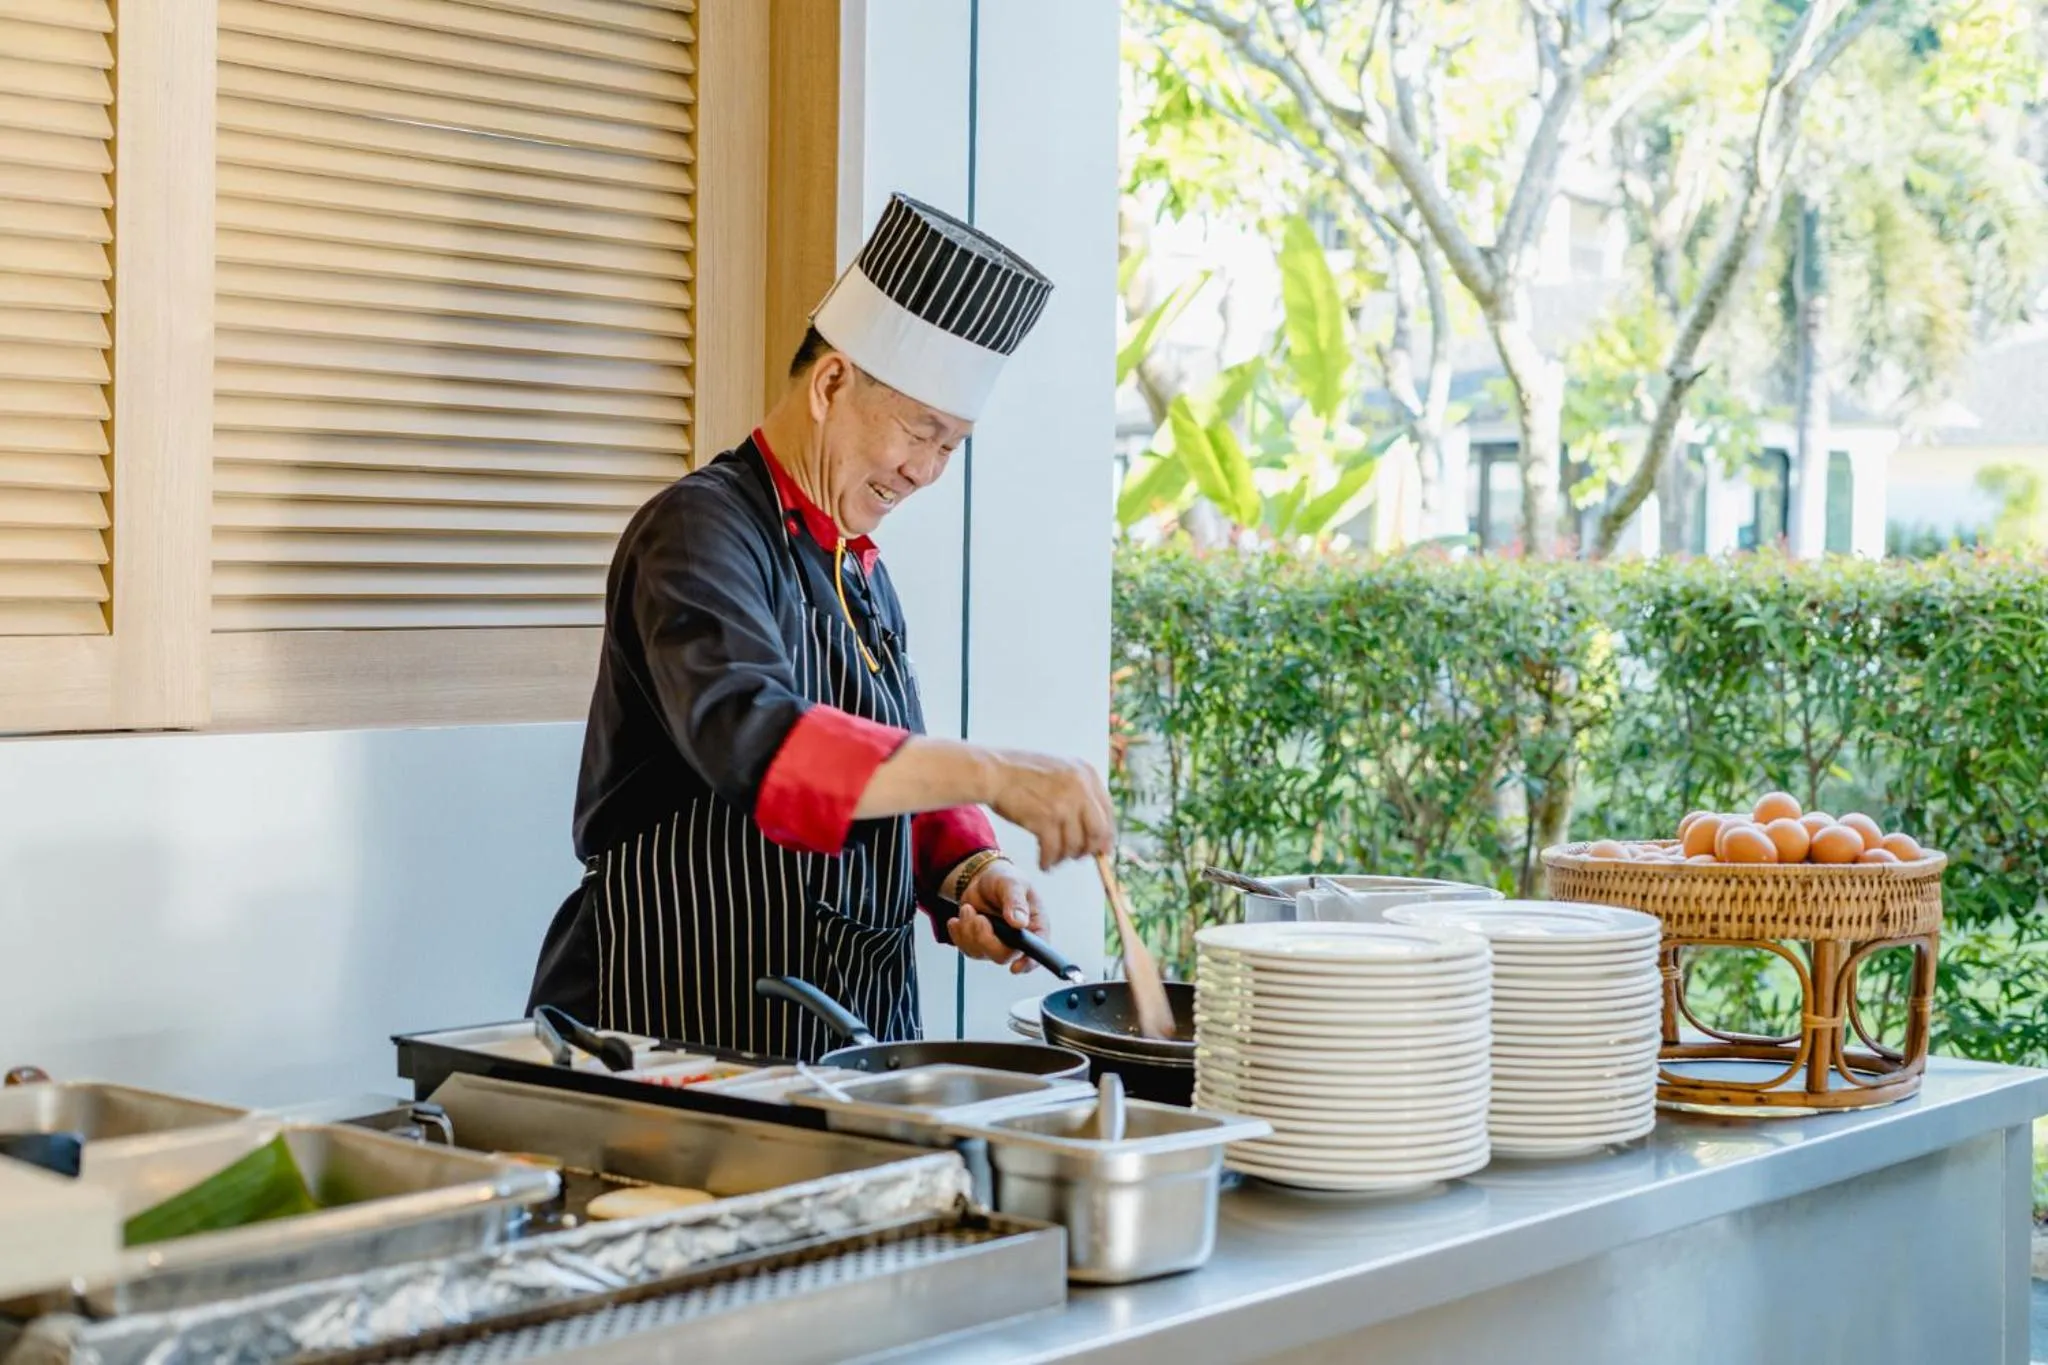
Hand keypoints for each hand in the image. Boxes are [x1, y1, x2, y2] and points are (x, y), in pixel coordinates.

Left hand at [946, 860, 1047, 975]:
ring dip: (968, 931)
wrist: (983, 879)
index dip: (1028, 963)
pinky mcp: (979, 943)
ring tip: (968, 909)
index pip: (1038, 951)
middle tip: (978, 918)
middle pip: (1003, 955)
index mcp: (1035, 925)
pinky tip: (960, 918)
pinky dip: (958, 933)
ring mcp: (997, 943)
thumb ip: (1015, 901)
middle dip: (985, 938)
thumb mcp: (1011, 882)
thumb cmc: (1004, 879)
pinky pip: (966, 948)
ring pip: (981, 952)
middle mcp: (1018, 940)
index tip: (1015, 967)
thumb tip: (1019, 923)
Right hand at [985, 750, 1114, 869]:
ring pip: (1075, 844)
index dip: (1105, 835)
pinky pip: (1054, 850)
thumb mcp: (1060, 771)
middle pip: (1098, 832)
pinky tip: (1044, 863)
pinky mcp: (1046, 819)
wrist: (993, 772)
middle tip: (1077, 857)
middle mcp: (1081, 788)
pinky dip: (1049, 861)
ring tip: (1054, 860)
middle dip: (1089, 849)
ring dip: (1065, 857)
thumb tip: (1097, 829)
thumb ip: (1079, 792)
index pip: (1107, 811)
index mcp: (1087, 773)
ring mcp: (1064, 804)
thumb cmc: (1021, 773)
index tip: (1101, 849)